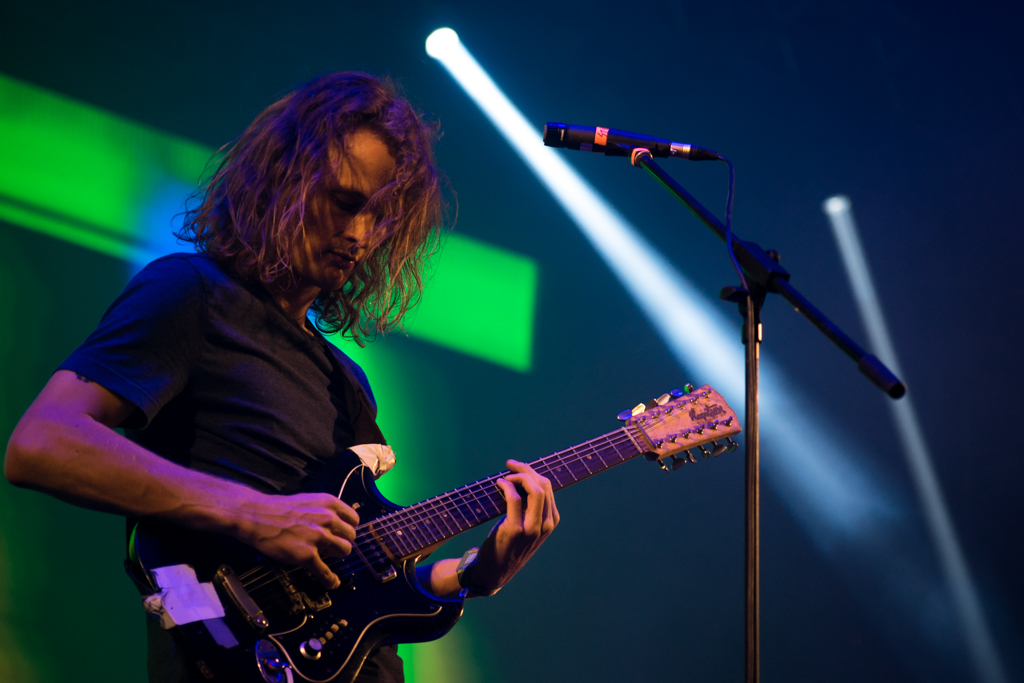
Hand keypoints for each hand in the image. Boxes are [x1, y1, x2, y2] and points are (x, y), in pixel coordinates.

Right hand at [234, 491, 358, 588]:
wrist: (255, 516)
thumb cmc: (279, 509)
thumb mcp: (309, 501)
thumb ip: (325, 511)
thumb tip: (337, 525)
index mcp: (329, 503)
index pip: (354, 519)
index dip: (348, 528)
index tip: (342, 533)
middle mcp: (327, 519)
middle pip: (351, 537)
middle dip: (342, 542)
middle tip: (331, 546)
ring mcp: (318, 537)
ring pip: (344, 551)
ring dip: (337, 556)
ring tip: (326, 556)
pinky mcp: (307, 555)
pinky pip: (326, 572)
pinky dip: (330, 580)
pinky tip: (332, 582)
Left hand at [467, 460, 559, 593]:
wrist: (495, 571)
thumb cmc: (508, 544)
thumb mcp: (527, 526)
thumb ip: (530, 507)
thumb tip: (521, 477)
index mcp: (551, 521)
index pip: (547, 487)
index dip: (532, 472)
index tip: (517, 466)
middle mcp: (546, 524)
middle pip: (543, 485)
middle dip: (526, 469)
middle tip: (510, 465)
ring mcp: (532, 528)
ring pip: (534, 490)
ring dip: (518, 476)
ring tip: (505, 475)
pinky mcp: (515, 530)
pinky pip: (514, 499)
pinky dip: (507, 486)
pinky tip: (499, 484)